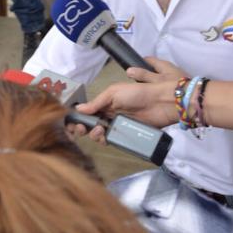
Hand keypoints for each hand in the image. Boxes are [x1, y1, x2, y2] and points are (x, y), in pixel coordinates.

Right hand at [67, 57, 187, 140]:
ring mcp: (118, 125)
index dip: (78, 117)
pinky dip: (105, 140)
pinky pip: (112, 140)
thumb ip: (96, 102)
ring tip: (99, 130)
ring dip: (94, 134)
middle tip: (81, 129)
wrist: (161, 102)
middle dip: (82, 127)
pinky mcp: (127, 135)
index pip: (88, 111)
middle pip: (91, 124)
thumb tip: (78, 109)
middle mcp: (110, 114)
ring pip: (99, 134)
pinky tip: (105, 137)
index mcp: (106, 102)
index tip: (71, 123)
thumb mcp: (114, 92)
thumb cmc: (138, 93)